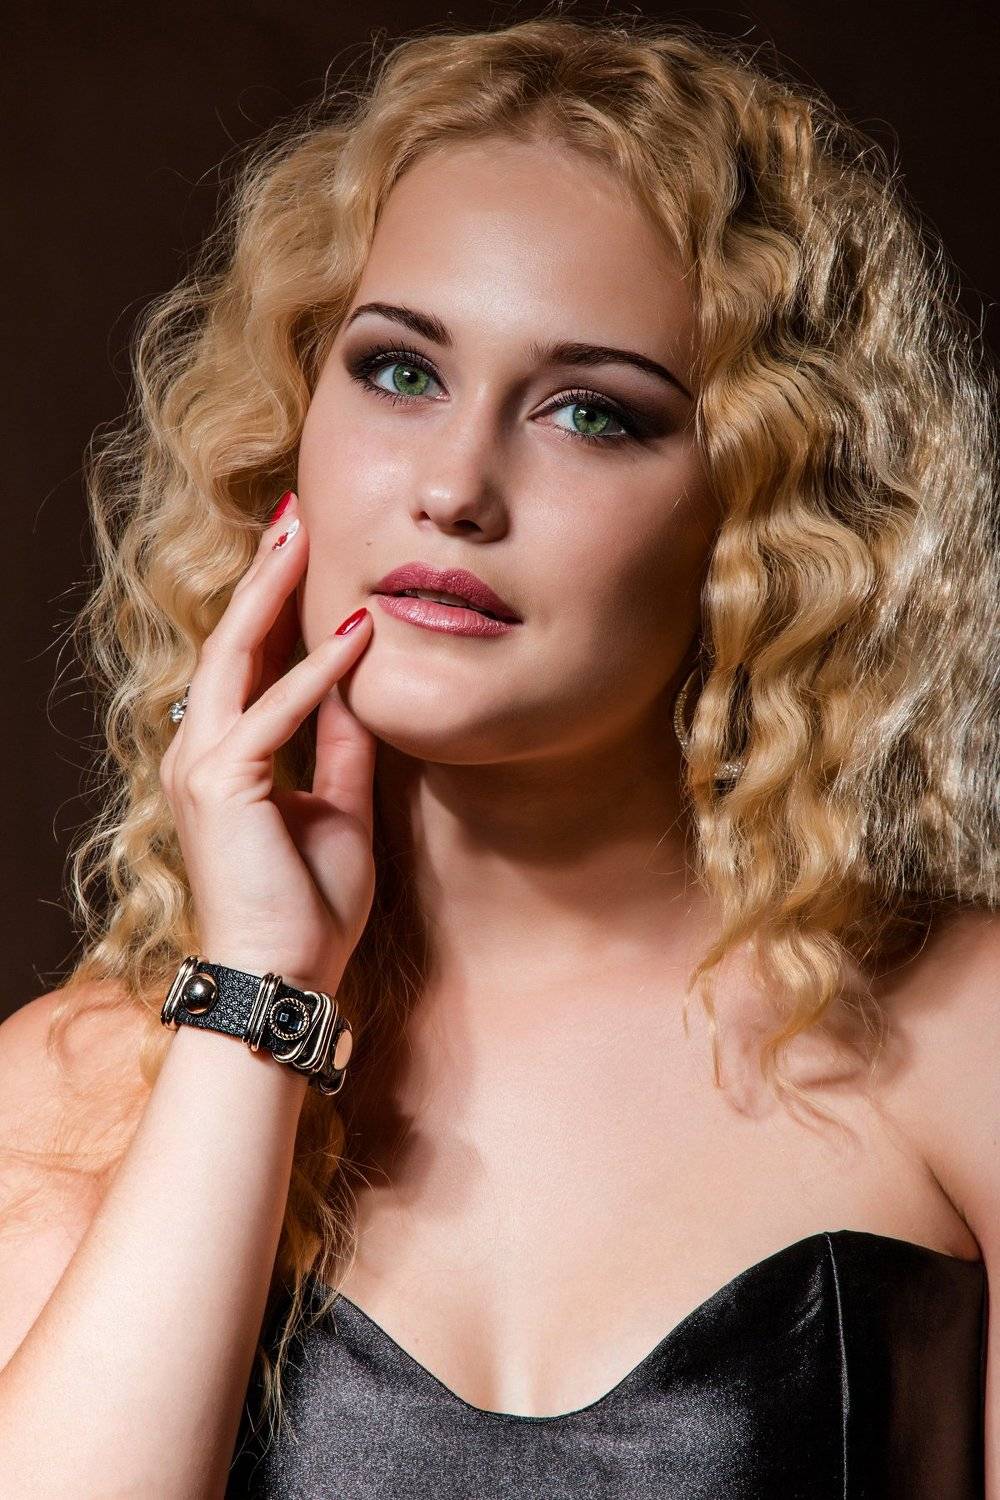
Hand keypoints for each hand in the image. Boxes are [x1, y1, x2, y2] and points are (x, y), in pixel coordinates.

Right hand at [159, 491, 376, 995]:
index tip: (303, 549)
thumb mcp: (339, 811)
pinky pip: (275, 713)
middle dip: (265, 574)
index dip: (274, 604)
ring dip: (276, 594)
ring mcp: (203, 766)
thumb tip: (361, 689)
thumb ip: (343, 749)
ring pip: (237, 657)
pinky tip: (355, 630)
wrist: (285, 979)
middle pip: (232, 642)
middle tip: (295, 512)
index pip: (247, 663)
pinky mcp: (223, 785)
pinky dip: (317, 672)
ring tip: (306, 534)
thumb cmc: (308, 907)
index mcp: (225, 758)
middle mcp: (201, 752)